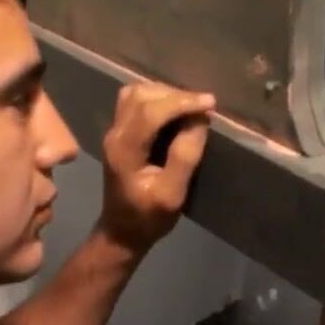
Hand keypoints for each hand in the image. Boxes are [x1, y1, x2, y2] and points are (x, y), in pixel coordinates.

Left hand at [98, 82, 215, 252]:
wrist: (122, 231)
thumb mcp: (172, 195)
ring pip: (135, 93)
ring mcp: (114, 132)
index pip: (150, 111)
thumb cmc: (148, 217)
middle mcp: (115, 134)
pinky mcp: (120, 132)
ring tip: (190, 106)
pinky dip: (157, 98)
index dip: (181, 101)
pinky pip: (135, 102)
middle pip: (141, 96)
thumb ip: (184, 157)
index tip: (210, 103)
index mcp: (124, 150)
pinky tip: (175, 110)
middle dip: (175, 95)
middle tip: (202, 106)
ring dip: (165, 93)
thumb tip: (198, 121)